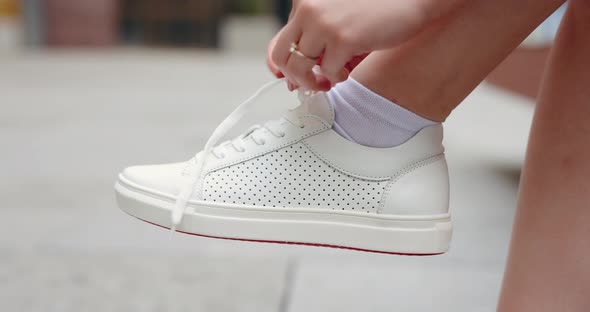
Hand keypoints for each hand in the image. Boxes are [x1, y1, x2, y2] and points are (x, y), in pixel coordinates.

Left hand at [269, 0, 442, 89]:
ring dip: (314, 82)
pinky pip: (327, 72)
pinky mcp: (341, 39)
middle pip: (280, 55)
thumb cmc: (375, 10)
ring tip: (329, 80)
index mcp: (304, 2)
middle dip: (294, 77)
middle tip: (310, 84)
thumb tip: (292, 77)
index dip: (281, 66)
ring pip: (300, 68)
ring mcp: (323, 24)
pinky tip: (348, 70)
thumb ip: (312, 39)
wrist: (409, 0)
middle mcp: (308, 9)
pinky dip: (337, 77)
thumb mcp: (334, 18)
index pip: (277, 41)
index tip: (289, 78)